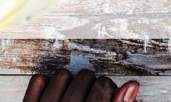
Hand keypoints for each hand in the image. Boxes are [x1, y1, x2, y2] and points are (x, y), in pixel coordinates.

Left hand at [23, 69, 139, 101]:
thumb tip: (132, 86)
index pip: (101, 89)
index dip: (108, 88)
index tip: (109, 92)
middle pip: (83, 77)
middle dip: (91, 85)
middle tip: (93, 96)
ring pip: (62, 74)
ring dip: (70, 83)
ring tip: (74, 96)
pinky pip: (39, 80)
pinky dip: (47, 85)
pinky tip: (55, 96)